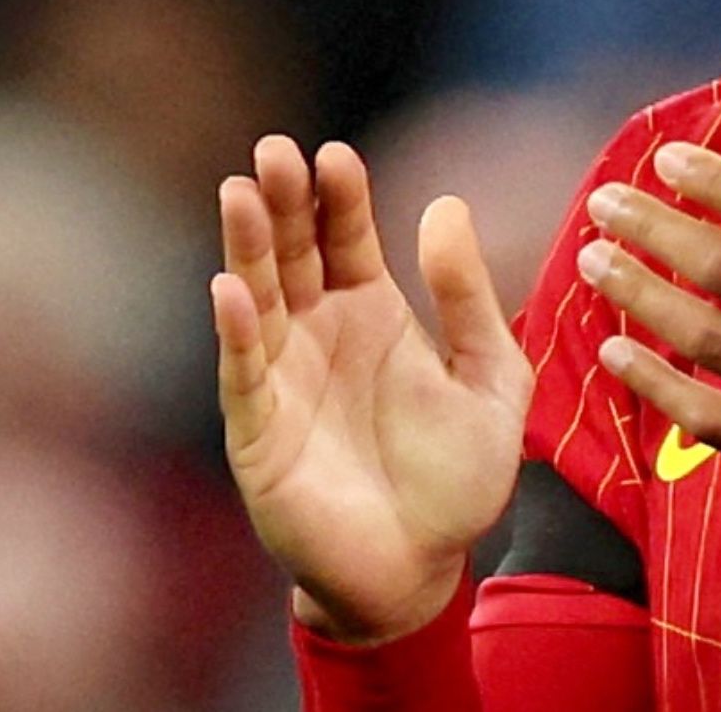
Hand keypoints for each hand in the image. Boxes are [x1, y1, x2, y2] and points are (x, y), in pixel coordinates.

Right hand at [211, 136, 531, 643]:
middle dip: (282, 201)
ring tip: (241, 192)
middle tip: (272, 149)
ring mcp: (284, 378)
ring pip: (259, 298)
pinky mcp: (260, 431)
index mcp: (374, 313)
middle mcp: (319, 334)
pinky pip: (245, 371)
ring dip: (248, 247)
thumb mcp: (490, 379)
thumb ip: (470, 299)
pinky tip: (230, 288)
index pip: (347, 237)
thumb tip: (446, 203)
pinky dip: (236, 330)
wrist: (421, 570)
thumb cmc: (455, 478)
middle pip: (293, 252)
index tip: (335, 154)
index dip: (340, 196)